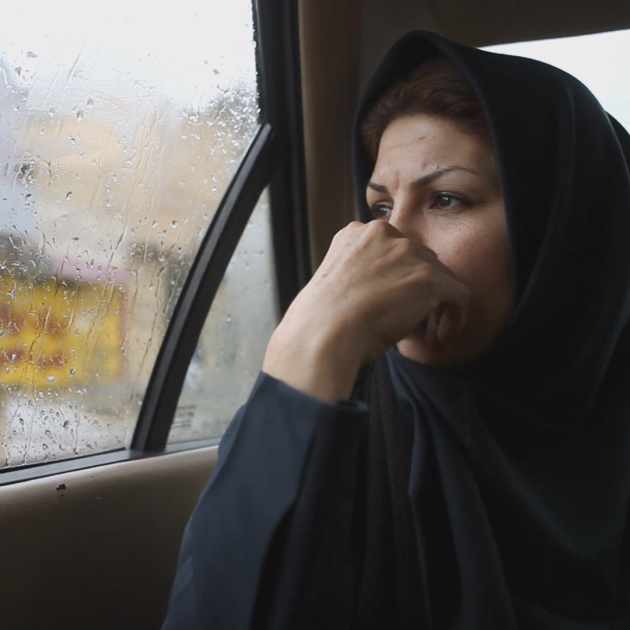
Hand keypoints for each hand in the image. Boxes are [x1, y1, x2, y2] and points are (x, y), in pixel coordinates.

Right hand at [263, 220, 468, 401]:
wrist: (325, 333)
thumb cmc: (322, 321)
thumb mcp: (335, 283)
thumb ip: (359, 275)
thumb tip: (382, 294)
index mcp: (357, 233)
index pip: (393, 251)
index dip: (399, 280)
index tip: (395, 306)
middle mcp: (384, 234)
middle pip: (420, 259)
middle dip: (419, 290)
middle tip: (413, 322)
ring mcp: (408, 253)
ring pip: (442, 277)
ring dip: (436, 306)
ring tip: (427, 335)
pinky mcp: (429, 277)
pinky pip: (458, 296)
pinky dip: (455, 319)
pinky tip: (440, 340)